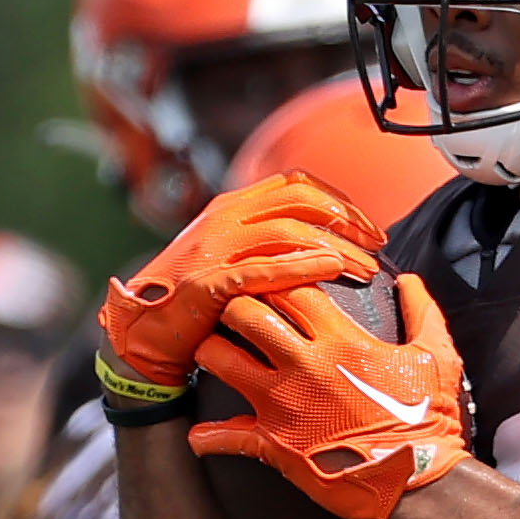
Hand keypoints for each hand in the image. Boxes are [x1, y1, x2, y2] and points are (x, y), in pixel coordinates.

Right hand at [96, 174, 381, 401]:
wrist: (142, 333)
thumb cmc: (193, 304)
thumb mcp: (230, 261)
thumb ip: (265, 246)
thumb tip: (322, 246)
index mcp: (232, 208)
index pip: (295, 185)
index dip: (338, 200)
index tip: (367, 227)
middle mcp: (224, 219)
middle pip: (300, 200)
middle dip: (347, 218)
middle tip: (377, 245)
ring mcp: (215, 248)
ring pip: (289, 229)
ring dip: (337, 247)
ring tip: (367, 268)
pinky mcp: (210, 281)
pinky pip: (264, 267)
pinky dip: (302, 265)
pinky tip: (332, 269)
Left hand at [190, 272, 473, 518]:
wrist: (421, 484)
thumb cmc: (430, 422)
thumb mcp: (437, 358)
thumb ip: (422, 313)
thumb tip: (411, 281)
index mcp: (341, 341)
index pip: (292, 286)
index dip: (278, 275)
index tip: (274, 281)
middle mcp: (305, 366)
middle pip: (244, 312)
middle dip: (231, 304)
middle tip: (230, 310)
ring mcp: (284, 406)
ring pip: (219, 360)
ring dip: (209, 354)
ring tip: (212, 355)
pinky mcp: (275, 445)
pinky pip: (224, 437)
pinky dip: (207, 437)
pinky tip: (200, 436)